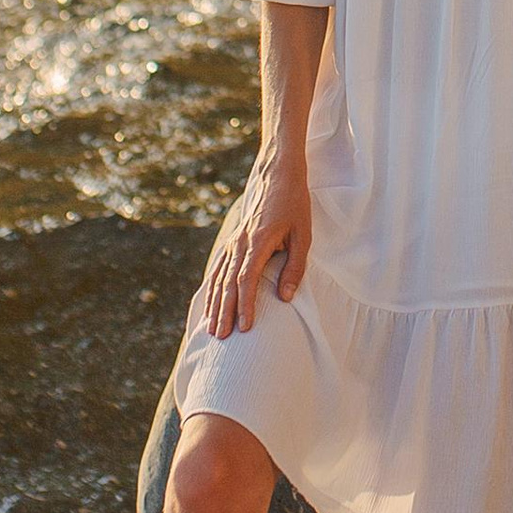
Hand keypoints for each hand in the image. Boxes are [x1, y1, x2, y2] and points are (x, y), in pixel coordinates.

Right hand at [203, 157, 311, 335]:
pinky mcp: (233, 239)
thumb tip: (285, 298)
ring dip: (215, 303)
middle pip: (228, 283)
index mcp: (258, 241)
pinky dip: (212, 287)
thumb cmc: (294, 204)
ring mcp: (233, 240)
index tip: (243, 327)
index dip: (244, 305)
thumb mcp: (303, 235)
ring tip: (212, 328)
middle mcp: (240, 242)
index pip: (246, 279)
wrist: (277, 174)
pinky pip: (217, 267)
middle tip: (221, 337)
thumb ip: (294, 267)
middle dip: (224, 311)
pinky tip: (209, 302)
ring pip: (219, 277)